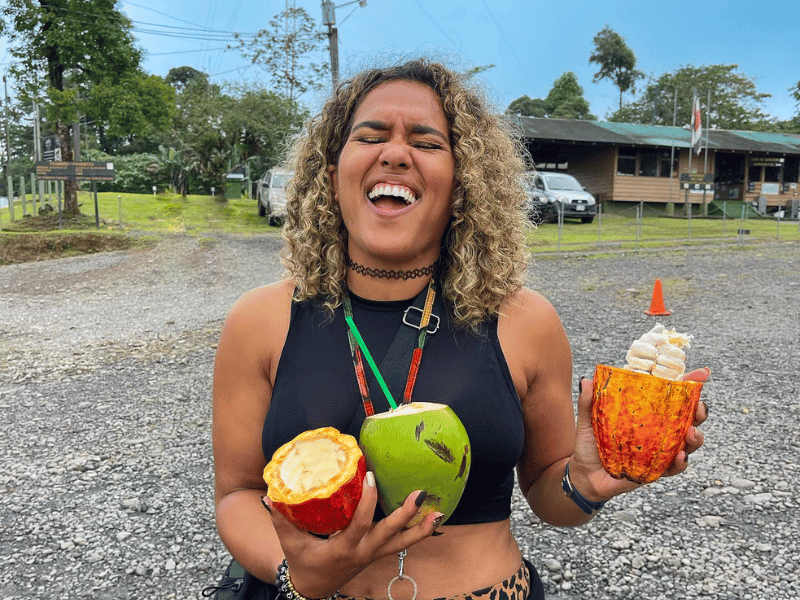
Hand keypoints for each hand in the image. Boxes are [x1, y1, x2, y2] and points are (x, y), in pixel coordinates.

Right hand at [264, 473, 441, 598]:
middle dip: (405, 515)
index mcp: (343, 549)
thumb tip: (272, 495)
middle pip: (389, 535)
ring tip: (438, 513)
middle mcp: (363, 552)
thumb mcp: (290, 542)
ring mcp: (373, 554)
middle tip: (419, 495)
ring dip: (420, 529)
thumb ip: (282, 519)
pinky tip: (433, 520)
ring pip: (402, 543)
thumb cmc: (302, 561)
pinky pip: (402, 544)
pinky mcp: (378, 553)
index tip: (371, 478)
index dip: (366, 502)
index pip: (359, 524)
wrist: (313, 587)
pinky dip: (418, 533)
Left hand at [570, 368, 709, 500]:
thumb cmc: (589, 445)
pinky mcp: (655, 470)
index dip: (689, 385)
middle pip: (687, 419)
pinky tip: (680, 457)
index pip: (670, 397)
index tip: (703, 373)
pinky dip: (680, 463)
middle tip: (700, 407)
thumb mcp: (587, 422)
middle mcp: (657, 431)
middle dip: (699, 412)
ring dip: (696, 438)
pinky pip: (673, 468)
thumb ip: (588, 403)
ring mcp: (659, 451)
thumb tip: (586, 381)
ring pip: (687, 443)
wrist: (584, 476)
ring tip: (692, 433)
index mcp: (645, 414)